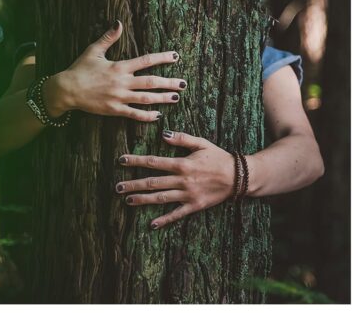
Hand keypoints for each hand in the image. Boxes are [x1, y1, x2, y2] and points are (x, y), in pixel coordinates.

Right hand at [45, 20, 186, 120]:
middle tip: (183, 84)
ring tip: (175, 98)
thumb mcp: (93, 50)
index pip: (146, 61)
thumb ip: (109, 37)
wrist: (67, 90)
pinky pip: (134, 114)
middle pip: (151, 82)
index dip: (162, 58)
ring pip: (146, 99)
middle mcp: (122, 82)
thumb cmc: (79, 69)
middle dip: (169, 82)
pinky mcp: (114, 110)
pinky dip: (146, 115)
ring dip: (162, 98)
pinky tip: (157, 115)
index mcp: (119, 67)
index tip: (175, 56)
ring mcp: (119, 97)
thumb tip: (119, 23)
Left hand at [115, 130, 234, 228]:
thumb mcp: (201, 143)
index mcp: (182, 164)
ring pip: (161, 198)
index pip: (154, 162)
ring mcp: (188, 195)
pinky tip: (152, 224)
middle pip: (152, 182)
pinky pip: (177, 214)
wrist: (240, 176)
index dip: (136, 161)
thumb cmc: (219, 158)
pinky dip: (164, 220)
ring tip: (127, 200)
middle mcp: (182, 180)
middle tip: (117, 187)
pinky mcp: (195, 206)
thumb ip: (182, 138)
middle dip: (133, 184)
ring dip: (143, 200)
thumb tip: (163, 134)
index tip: (121, 160)